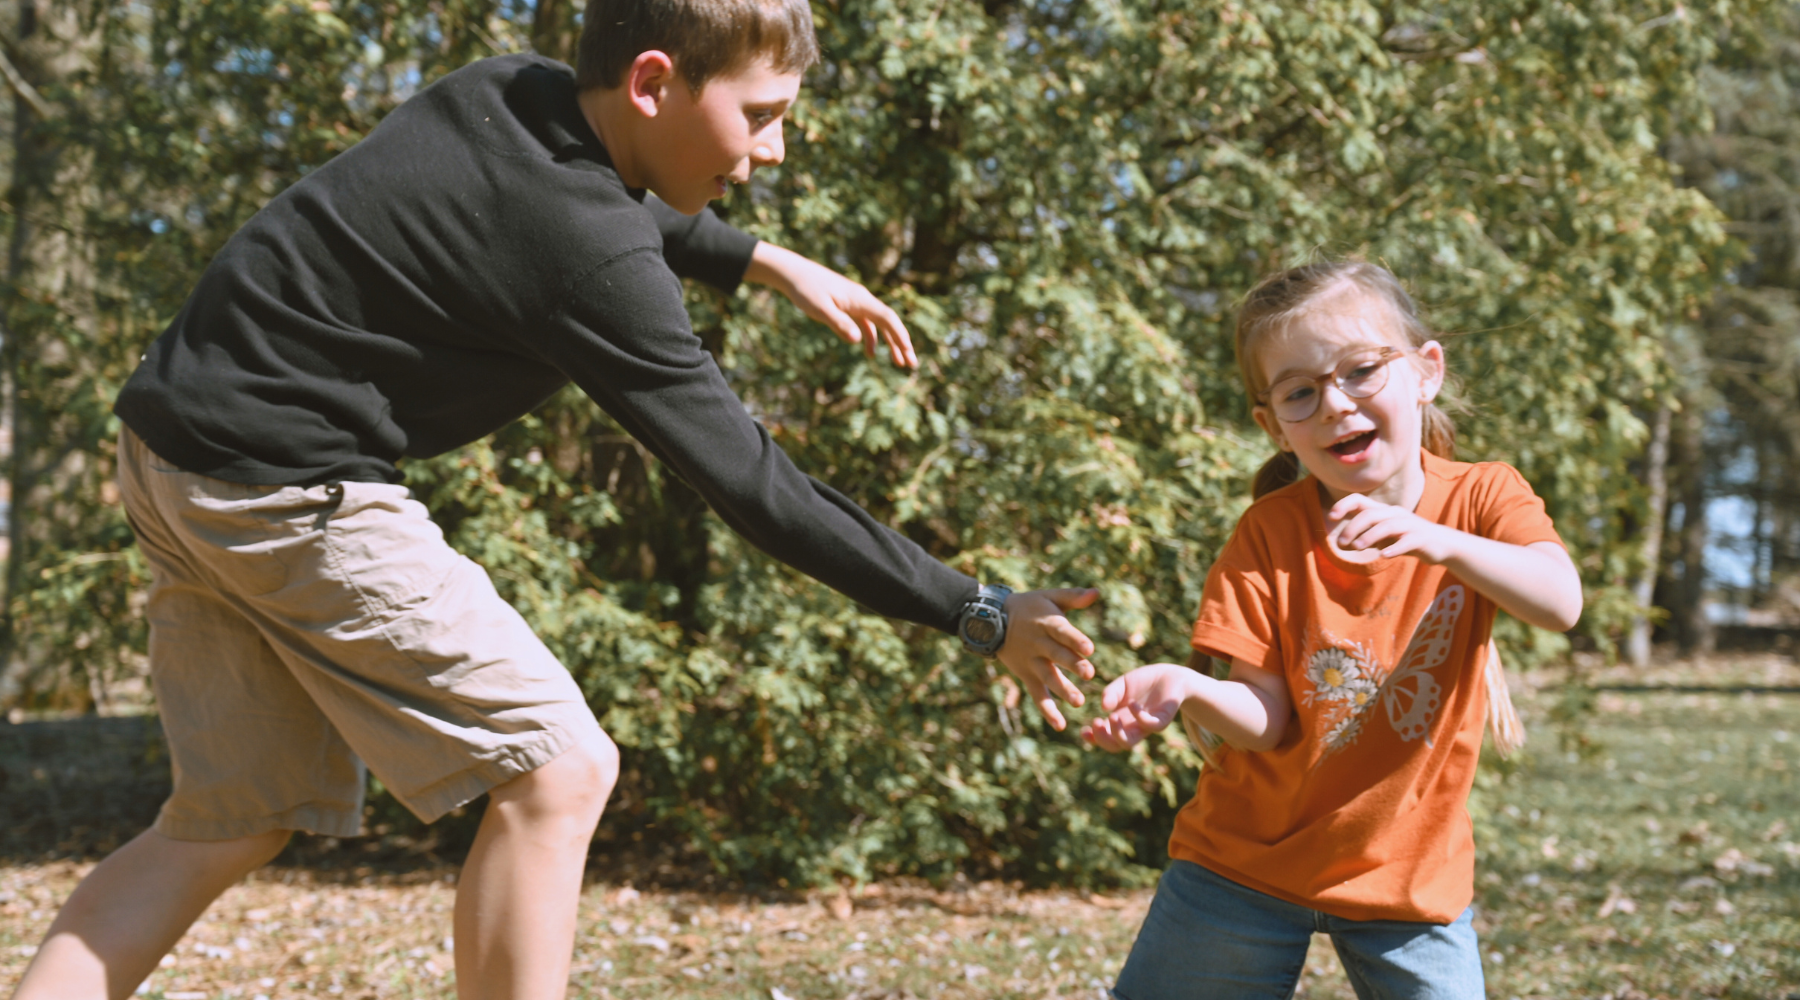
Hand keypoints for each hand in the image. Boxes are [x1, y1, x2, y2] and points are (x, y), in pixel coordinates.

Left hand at [745, 243, 916, 367]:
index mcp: (860, 300)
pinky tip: (870, 352)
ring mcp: (856, 302)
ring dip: (890, 342)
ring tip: (897, 362)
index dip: (900, 337)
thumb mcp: (820, 309)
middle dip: (901, 343)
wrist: (794, 273)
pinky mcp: (848, 305)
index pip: (888, 319)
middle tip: (911, 364)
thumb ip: (839, 323)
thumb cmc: (805, 290)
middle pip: (889, 322)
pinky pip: (867, 323)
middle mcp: (863, 299)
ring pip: (879, 324)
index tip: (908, 354)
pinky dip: (872, 337)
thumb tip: (858, 340)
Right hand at [996, 588, 1098, 730]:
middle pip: (1056, 655)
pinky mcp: (1027, 676)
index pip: (1061, 631)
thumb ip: (1073, 597)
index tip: (1089, 649)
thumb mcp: (1049, 597)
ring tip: (1078, 701)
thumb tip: (1097, 593)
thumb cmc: (1029, 607)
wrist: (992, 621)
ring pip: (1047, 677)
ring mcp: (1032, 662)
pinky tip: (1060, 725)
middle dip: (1072, 665)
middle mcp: (1038, 644)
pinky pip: (1037, 695)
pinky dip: (1047, 710)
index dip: (1075, 640)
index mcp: (1046, 623)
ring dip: (1062, 689)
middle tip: (1089, 674)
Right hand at [1081, 663, 1199, 751]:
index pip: (1107, 738)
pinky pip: (1150, 726)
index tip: (1084, 730)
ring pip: (1130, 743)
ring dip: (1117, 733)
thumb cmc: (1145, 682)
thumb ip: (1111, 693)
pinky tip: (1132, 704)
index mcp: (1122, 722)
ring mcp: (1147, 725)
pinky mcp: (1162, 719)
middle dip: (1102, 739)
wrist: (1170, 675)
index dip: (1094, 739)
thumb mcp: (1122, 684)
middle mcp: (1133, 727)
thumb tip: (1103, 706)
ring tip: (1112, 716)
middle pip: (1116, 746)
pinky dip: (1138, 717)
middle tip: (1097, 722)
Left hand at [1325, 493, 1460, 563]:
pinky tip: (1383, 555)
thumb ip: (1364, 536)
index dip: (1344, 505)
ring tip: (1357, 548)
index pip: (1360, 500)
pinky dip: (1394, 548)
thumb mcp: (1384, 536)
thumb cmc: (1406, 539)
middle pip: (1370, 514)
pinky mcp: (1420, 539)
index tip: (1330, 516)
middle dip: (1353, 527)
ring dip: (1369, 536)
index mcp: (1384, 511)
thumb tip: (1340, 542)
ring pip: (1386, 526)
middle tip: (1341, 543)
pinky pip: (1406, 542)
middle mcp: (1395, 514)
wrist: (1441, 545)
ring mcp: (1409, 525)